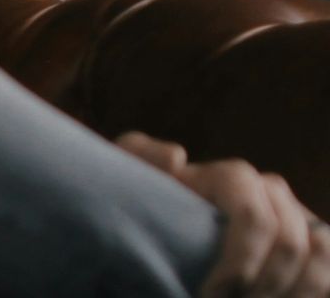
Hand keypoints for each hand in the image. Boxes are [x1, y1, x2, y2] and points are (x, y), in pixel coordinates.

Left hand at [116, 131, 329, 296]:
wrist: (160, 224)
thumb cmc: (144, 202)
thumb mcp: (132, 177)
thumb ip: (141, 157)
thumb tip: (178, 157)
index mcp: (234, 179)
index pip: (255, 217)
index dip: (241, 260)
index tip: (211, 293)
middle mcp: (273, 195)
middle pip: (291, 245)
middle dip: (264, 287)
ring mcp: (297, 222)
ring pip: (320, 257)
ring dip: (293, 293)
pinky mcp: (310, 251)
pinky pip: (329, 273)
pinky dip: (313, 293)